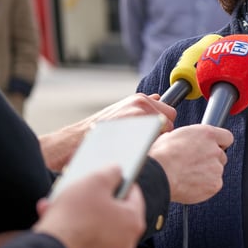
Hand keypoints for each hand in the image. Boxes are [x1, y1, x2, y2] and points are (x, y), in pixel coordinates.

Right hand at [33, 166, 145, 247]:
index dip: (119, 180)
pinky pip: (81, 239)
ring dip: (76, 212)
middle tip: (81, 187)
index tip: (107, 175)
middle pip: (111, 210)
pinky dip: (70, 228)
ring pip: (93, 224)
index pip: (133, 193)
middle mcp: (125, 241)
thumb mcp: (95, 181)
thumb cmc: (75, 216)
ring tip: (58, 200)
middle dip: (93, 197)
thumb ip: (111, 172)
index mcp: (134, 222)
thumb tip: (117, 170)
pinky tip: (50, 218)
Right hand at [40, 93, 175, 170]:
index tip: (153, 131)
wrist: (76, 142)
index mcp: (139, 99)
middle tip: (143, 139)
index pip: (168, 111)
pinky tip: (135, 147)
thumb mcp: (121, 113)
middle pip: (171, 118)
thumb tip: (159, 99)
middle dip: (163, 130)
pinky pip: (158, 138)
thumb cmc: (99, 132)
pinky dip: (151, 145)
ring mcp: (142, 113)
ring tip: (136, 144)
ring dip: (157, 138)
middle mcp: (142, 102)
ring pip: (166, 130)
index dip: (162, 124)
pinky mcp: (139, 126)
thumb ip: (141, 107)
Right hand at [148, 125, 233, 203]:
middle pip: (221, 155)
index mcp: (206, 134)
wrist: (158, 176)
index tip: (214, 147)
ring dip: (206, 173)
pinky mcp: (215, 184)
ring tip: (188, 175)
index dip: (220, 143)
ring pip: (216, 171)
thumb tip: (184, 138)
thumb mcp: (173, 135)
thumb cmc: (161, 156)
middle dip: (210, 160)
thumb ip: (188, 136)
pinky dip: (205, 186)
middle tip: (194, 164)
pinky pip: (214, 185)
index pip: (226, 137)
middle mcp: (215, 149)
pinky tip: (190, 184)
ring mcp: (216, 168)